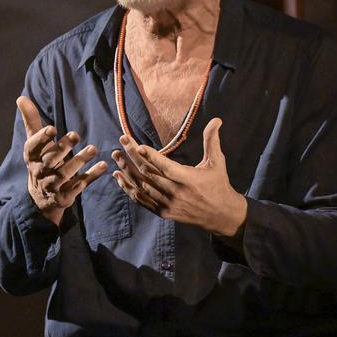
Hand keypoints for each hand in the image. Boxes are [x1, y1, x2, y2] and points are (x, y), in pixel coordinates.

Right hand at [17, 96, 109, 225]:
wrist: (41, 197)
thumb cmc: (40, 161)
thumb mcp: (34, 143)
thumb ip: (31, 121)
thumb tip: (20, 97)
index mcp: (31, 157)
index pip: (33, 148)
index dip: (41, 139)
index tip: (51, 129)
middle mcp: (40, 172)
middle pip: (51, 160)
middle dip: (63, 148)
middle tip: (76, 134)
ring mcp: (52, 186)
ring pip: (66, 174)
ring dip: (80, 161)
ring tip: (93, 148)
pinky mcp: (66, 196)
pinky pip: (80, 185)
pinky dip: (92, 176)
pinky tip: (103, 166)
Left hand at [111, 117, 247, 236]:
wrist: (221, 216)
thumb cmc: (218, 185)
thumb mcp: (217, 162)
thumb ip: (212, 141)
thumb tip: (216, 120)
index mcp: (188, 179)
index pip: (166, 167)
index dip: (151, 156)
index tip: (137, 145)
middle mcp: (176, 192)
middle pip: (149, 173)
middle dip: (133, 156)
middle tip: (122, 140)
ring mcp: (167, 204)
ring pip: (142, 186)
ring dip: (127, 171)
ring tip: (116, 156)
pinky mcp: (162, 212)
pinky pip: (141, 200)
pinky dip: (128, 188)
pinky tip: (118, 177)